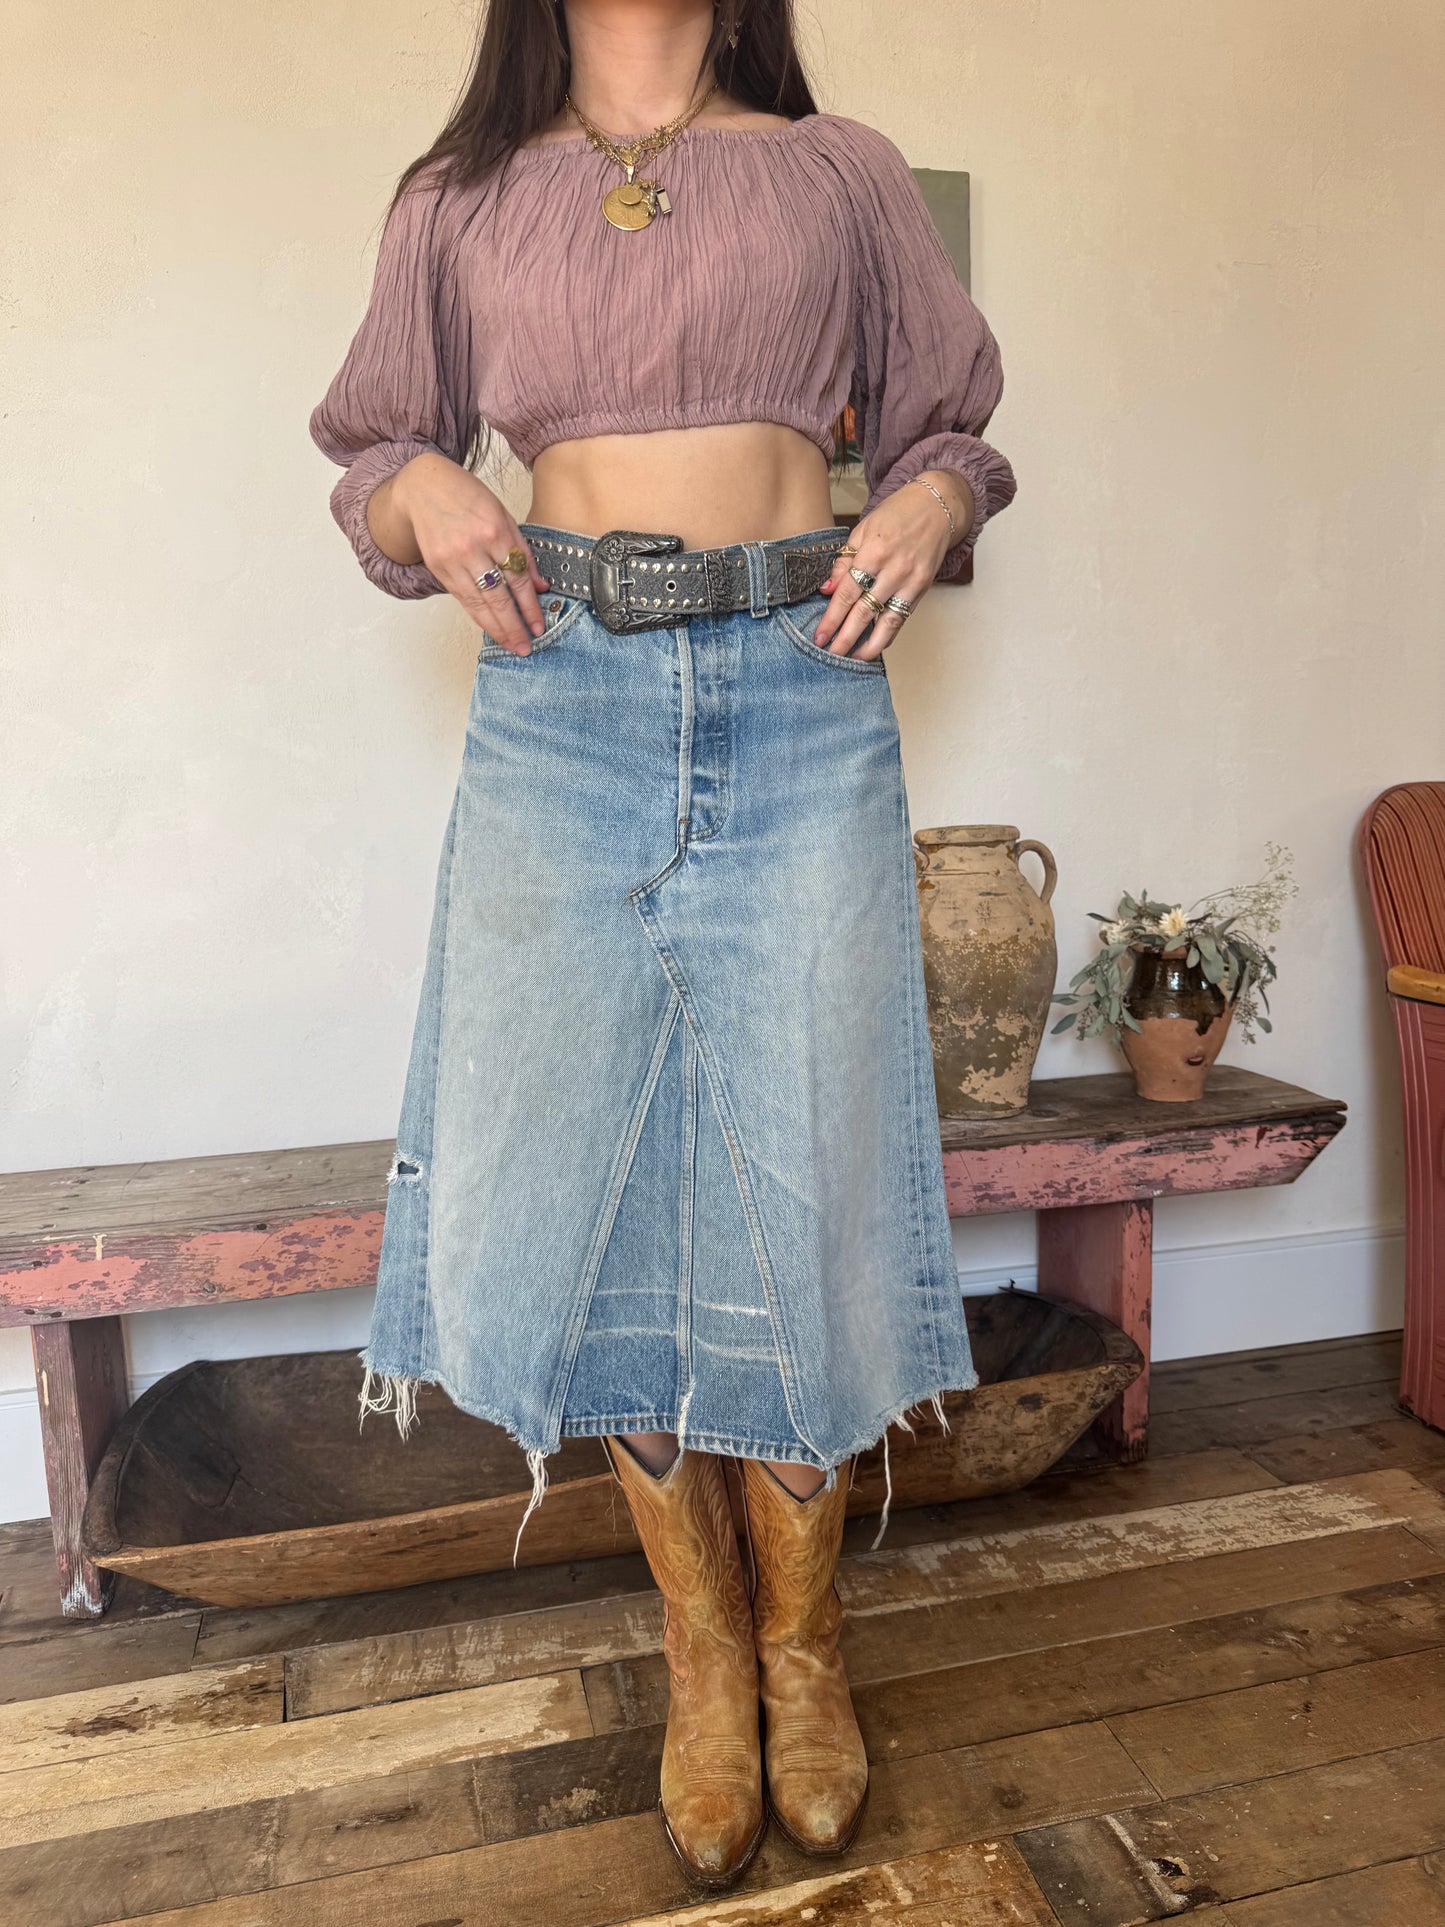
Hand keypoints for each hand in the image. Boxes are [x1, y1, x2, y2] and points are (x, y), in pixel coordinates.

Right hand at [378, 453, 550, 652]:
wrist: (423, 486)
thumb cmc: (466, 495)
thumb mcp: (503, 515)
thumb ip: (522, 550)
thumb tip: (539, 585)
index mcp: (494, 531)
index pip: (518, 579)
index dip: (530, 607)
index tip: (538, 625)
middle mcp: (473, 548)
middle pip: (499, 597)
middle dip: (514, 626)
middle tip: (526, 647)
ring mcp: (453, 560)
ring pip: (479, 603)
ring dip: (496, 628)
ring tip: (510, 645)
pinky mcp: (438, 568)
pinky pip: (462, 598)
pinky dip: (477, 615)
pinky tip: (489, 627)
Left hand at [810, 471, 971, 660]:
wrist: (936, 507)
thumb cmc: (897, 515)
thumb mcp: (863, 529)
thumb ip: (844, 561)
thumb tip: (827, 590)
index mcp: (874, 551)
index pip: (847, 592)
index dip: (832, 617)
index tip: (820, 635)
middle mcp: (894, 569)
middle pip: (864, 611)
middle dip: (845, 637)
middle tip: (829, 654)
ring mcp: (911, 581)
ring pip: (886, 622)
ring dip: (868, 644)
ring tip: (852, 659)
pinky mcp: (923, 588)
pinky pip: (902, 617)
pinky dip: (887, 635)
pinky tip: (874, 646)